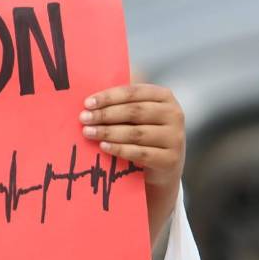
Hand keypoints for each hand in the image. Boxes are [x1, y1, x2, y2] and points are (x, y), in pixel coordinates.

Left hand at [80, 83, 185, 241]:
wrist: (164, 167)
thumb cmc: (144, 133)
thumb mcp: (138, 115)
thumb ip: (122, 103)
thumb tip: (91, 99)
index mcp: (164, 97)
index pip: (133, 92)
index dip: (109, 97)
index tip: (87, 103)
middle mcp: (174, 114)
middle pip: (134, 112)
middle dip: (105, 115)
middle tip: (84, 118)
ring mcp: (175, 137)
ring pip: (136, 133)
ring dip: (108, 132)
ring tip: (88, 132)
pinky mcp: (170, 159)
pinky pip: (140, 153)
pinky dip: (119, 149)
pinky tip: (103, 147)